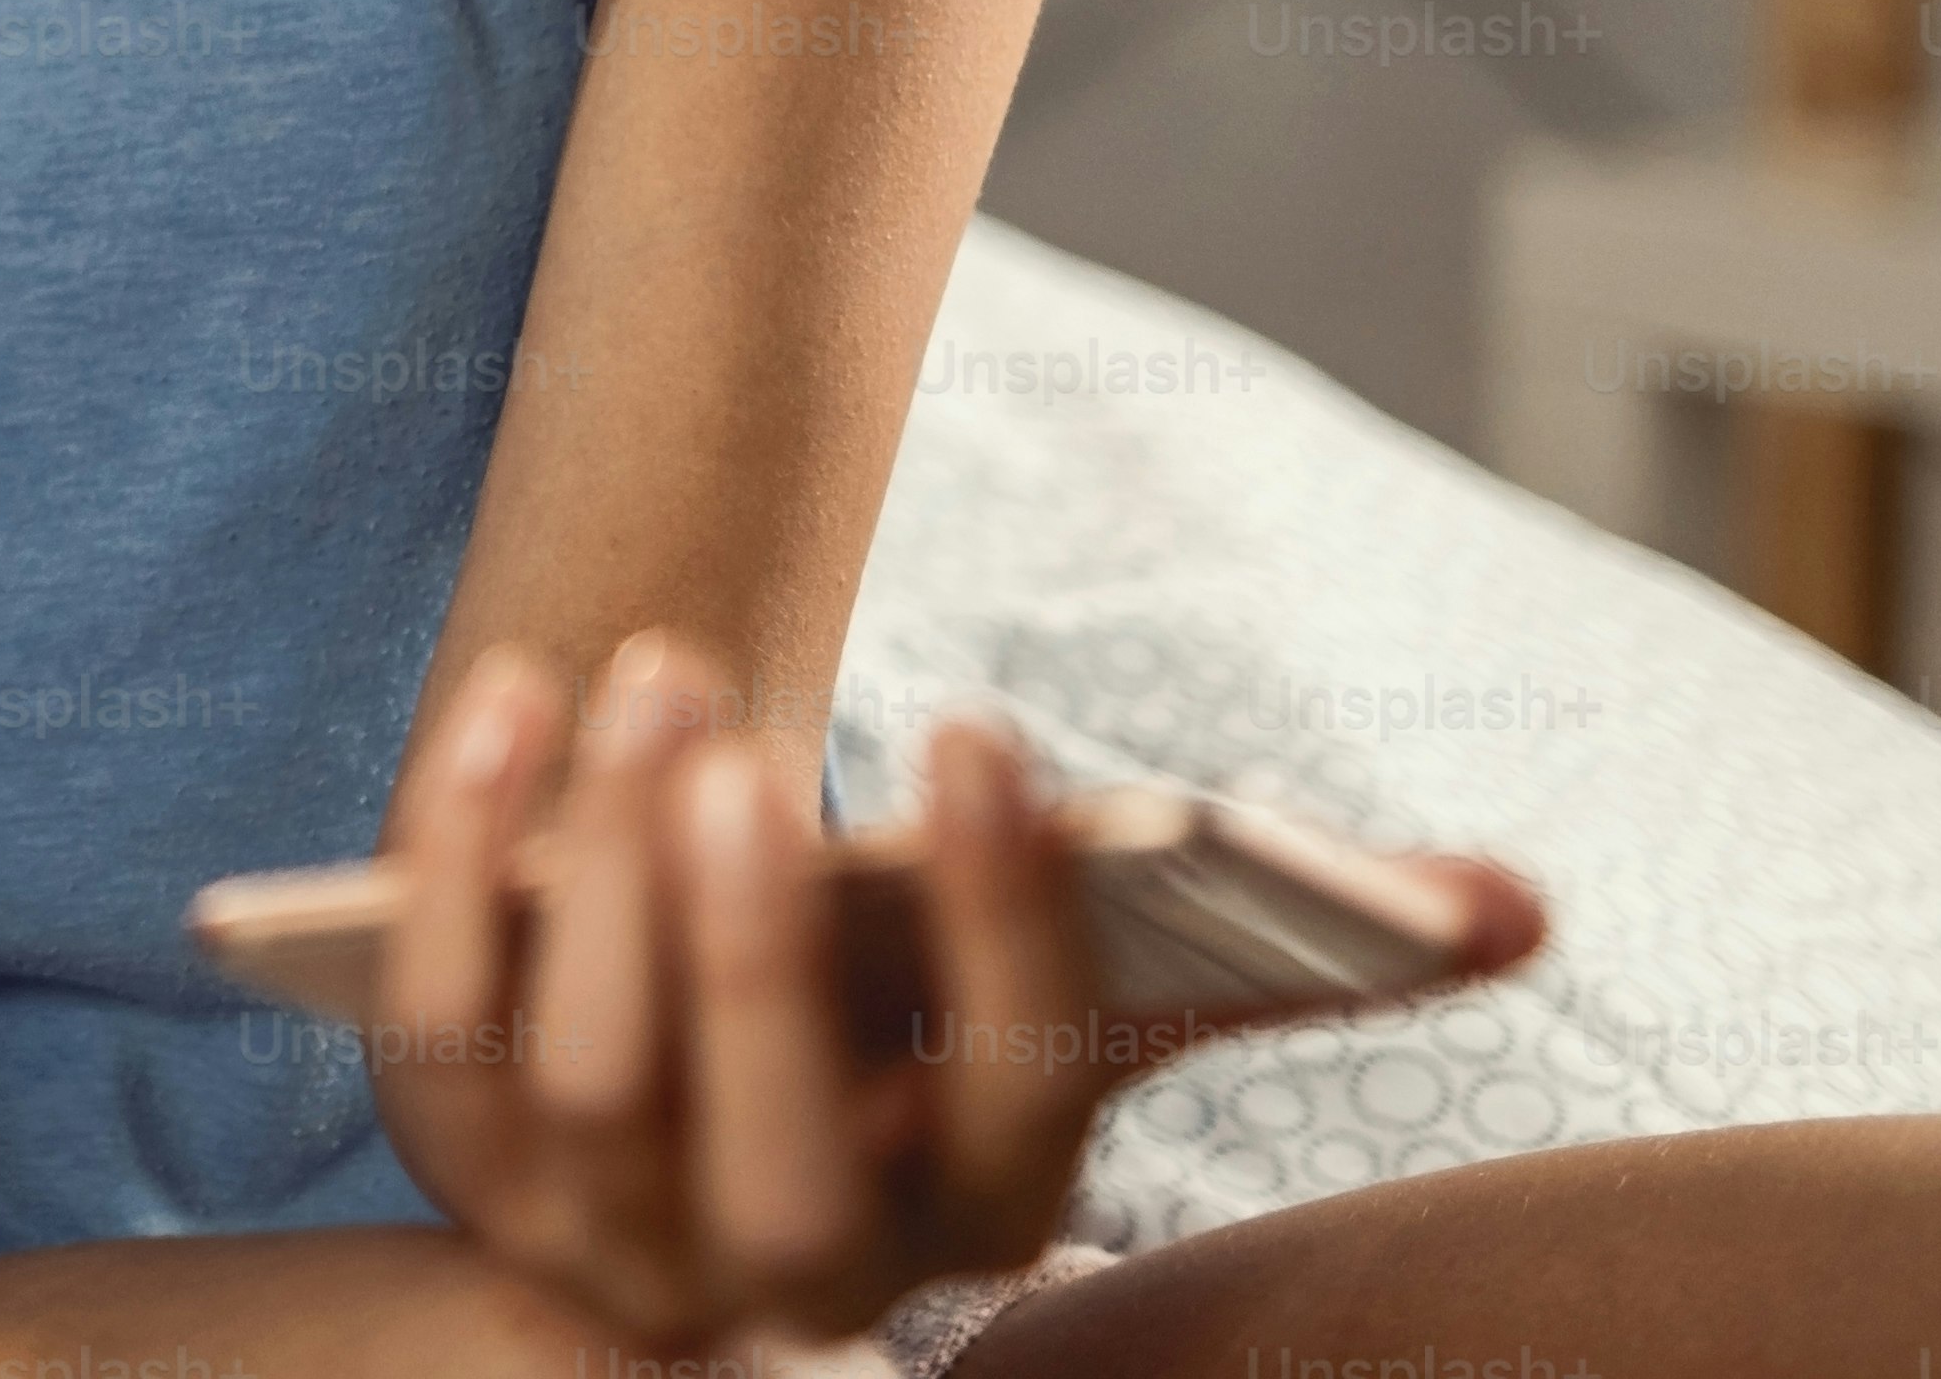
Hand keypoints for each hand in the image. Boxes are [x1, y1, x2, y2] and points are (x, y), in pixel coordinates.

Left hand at [364, 635, 1543, 1345]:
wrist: (700, 1096)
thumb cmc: (929, 1009)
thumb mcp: (1094, 986)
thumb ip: (1285, 944)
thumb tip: (1506, 904)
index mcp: (981, 1220)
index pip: (1015, 1107)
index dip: (1009, 928)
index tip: (982, 722)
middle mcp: (793, 1268)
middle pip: (769, 1148)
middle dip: (755, 948)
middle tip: (743, 735)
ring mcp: (608, 1234)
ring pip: (588, 1086)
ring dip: (601, 874)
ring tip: (654, 672)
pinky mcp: (458, 1161)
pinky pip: (434, 1025)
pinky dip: (450, 862)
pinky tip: (504, 699)